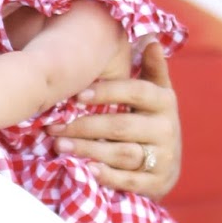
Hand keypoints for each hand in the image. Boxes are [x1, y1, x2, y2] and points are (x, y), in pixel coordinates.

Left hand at [46, 41, 181, 198]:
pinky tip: (85, 170)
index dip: (107, 92)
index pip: (136, 91)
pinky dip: (107, 176)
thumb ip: (152, 69)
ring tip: (59, 146)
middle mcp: (167, 129)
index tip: (76, 96)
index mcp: (164, 102)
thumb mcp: (155, 94)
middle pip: (122, 126)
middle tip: (53, 126)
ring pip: (122, 154)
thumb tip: (151, 38)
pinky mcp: (157, 183)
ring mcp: (163, 158)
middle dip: (84, 126)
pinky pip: (129, 180)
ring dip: (88, 150)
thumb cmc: (150, 121)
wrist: (166, 166)